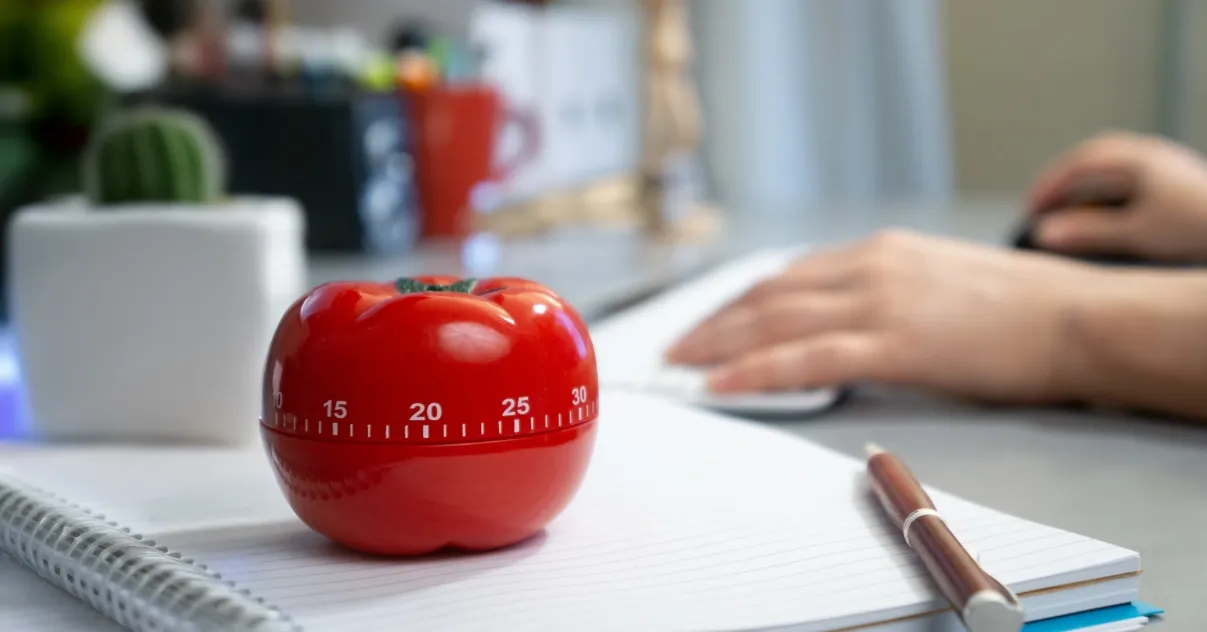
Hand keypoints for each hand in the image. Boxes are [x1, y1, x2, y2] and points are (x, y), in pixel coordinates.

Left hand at [663, 230, 1121, 404]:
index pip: (788, 276)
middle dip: (714, 323)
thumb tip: (847, 318)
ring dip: (719, 345)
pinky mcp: (895, 343)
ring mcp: (880, 303)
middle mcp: (870, 268)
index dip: (740, 302)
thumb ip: (888, 292)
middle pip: (768, 296)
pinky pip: (807, 359)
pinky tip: (721, 385)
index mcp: (881, 252)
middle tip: (675, 347)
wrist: (1078, 317)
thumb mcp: (942, 282)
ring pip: (775, 322)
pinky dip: (757, 372)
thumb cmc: (1022, 307)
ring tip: (681, 366)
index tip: (710, 320)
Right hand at [1026, 132, 1206, 261]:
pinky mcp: (1181, 186)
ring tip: (1069, 214)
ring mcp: (1171, 169)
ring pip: (1115, 170)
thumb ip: (1087, 233)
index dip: (1049, 185)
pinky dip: (1109, 197)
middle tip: (1042, 207)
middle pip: (1096, 159)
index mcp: (1141, 159)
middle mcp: (1156, 156)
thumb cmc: (1199, 232)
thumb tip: (1042, 233)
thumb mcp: (1137, 235)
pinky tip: (1107, 220)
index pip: (1081, 162)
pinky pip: (1132, 182)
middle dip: (1065, 182)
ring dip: (1087, 189)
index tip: (1030, 210)